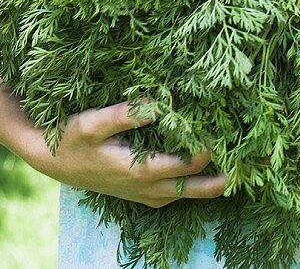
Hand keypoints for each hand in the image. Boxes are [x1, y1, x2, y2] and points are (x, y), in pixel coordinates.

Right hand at [35, 99, 225, 208]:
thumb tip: (155, 105)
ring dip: (209, 184)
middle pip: (193, 187)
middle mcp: (147, 188)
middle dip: (219, 178)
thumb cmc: (71, 139)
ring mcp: (145, 194)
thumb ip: (123, 114)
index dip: (206, 151)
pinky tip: (204, 173)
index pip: (184, 164)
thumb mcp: (92, 123)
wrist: (51, 163)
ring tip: (236, 170)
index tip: (227, 132)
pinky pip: (174, 194)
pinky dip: (192, 185)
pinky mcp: (141, 192)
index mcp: (139, 170)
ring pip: (186, 194)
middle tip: (248, 165)